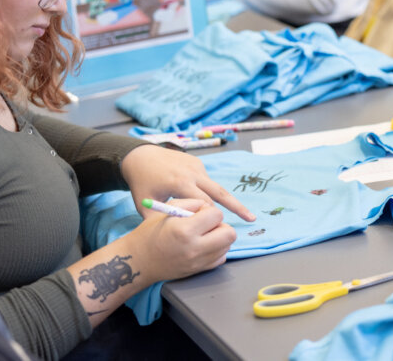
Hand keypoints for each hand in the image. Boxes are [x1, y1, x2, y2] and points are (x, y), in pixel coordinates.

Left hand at [121, 144, 255, 221]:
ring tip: (246, 214)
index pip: (204, 204)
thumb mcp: (145, 205)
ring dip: (229, 200)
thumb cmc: (142, 184)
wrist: (141, 156)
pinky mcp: (198, 163)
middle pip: (220, 192)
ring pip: (216, 186)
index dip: (212, 218)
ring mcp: (197, 166)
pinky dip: (210, 192)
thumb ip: (160, 220)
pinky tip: (203, 199)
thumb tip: (176, 236)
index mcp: (181, 184)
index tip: (219, 231)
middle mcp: (193, 174)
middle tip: (251, 219)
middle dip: (236, 206)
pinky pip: (207, 180)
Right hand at [130, 198, 236, 282]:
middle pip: (229, 233)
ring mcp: (197, 262)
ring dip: (220, 237)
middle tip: (207, 224)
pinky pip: (221, 258)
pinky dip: (217, 250)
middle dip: (221, 225)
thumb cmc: (149, 232)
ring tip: (204, 235)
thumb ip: (192, 203)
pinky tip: (203, 245)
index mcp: (185, 230)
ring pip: (227, 246)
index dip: (209, 211)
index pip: (217, 215)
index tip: (199, 213)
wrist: (137, 261)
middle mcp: (194, 248)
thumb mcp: (167, 209)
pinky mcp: (198, 271)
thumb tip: (209, 207)